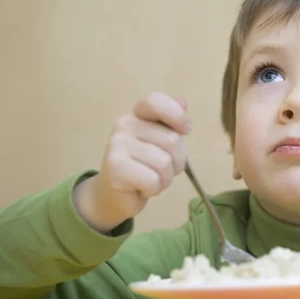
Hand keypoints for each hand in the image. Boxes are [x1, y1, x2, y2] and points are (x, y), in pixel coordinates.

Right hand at [74, 92, 190, 232]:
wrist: (114, 196)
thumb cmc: (144, 167)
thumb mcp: (161, 142)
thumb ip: (171, 121)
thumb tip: (182, 102)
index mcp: (138, 115)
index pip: (157, 102)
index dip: (177, 115)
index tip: (185, 130)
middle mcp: (125, 125)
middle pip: (172, 140)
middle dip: (177, 161)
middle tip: (160, 169)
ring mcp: (117, 146)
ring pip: (165, 163)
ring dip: (165, 178)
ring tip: (151, 179)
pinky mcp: (116, 169)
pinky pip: (154, 180)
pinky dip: (154, 189)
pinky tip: (141, 188)